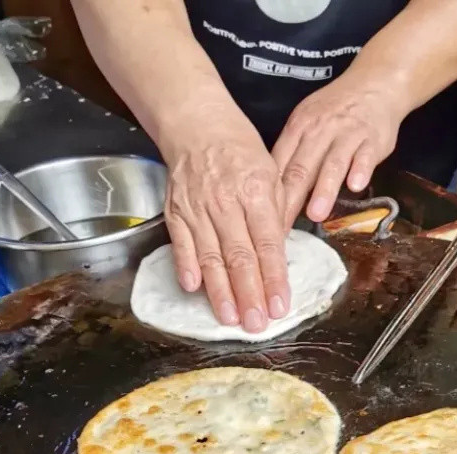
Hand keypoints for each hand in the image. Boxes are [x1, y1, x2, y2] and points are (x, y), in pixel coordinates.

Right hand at [162, 107, 289, 332]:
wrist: (197, 126)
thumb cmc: (240, 151)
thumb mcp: (271, 174)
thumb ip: (276, 215)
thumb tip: (280, 254)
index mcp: (256, 193)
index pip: (268, 244)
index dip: (274, 278)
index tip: (280, 305)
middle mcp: (226, 203)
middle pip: (240, 257)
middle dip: (250, 294)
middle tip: (257, 323)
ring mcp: (197, 209)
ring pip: (211, 257)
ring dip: (221, 292)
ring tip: (230, 318)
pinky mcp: (176, 212)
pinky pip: (181, 244)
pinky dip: (185, 266)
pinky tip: (193, 289)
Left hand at [272, 78, 402, 227]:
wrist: (373, 85)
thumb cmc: (335, 111)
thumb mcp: (306, 124)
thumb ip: (292, 156)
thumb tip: (273, 194)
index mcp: (297, 129)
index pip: (279, 166)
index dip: (271, 196)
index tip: (265, 223)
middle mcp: (319, 131)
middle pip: (301, 168)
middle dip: (291, 200)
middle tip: (283, 228)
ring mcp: (346, 134)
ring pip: (332, 163)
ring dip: (324, 190)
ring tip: (316, 215)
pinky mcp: (372, 139)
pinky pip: (365, 155)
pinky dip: (360, 170)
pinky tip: (356, 186)